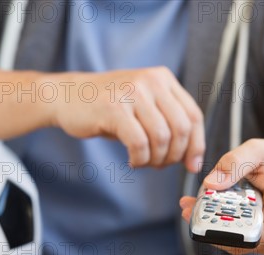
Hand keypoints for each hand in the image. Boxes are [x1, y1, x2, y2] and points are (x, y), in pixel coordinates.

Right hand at [46, 67, 204, 172]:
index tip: (192, 165)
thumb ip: (167, 123)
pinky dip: (139, 159)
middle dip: (174, 156)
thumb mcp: (142, 106)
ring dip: (155, 160)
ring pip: (161, 138)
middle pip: (181, 128)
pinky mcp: (114, 109)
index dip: (197, 145)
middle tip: (160, 165)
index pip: (193, 115)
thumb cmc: (106, 106)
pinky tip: (131, 160)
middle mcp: (151, 82)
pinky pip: (139, 144)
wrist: (66, 96)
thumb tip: (192, 159)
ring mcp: (132, 93)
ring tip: (143, 162)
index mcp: (162, 79)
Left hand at [179, 139, 263, 254]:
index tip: (211, 219)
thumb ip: (235, 162)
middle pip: (246, 241)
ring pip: (240, 245)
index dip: (237, 233)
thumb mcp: (258, 150)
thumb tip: (211, 183)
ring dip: (214, 230)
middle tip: (189, 209)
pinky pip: (241, 243)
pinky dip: (222, 231)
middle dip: (214, 228)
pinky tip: (207, 213)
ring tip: (193, 207)